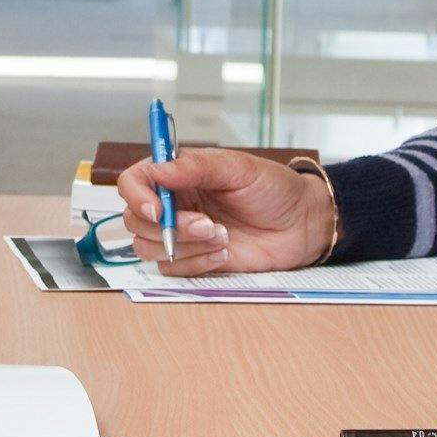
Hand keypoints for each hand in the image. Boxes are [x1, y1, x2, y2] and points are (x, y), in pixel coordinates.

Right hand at [114, 148, 334, 275]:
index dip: (137, 195)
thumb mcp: (239, 168)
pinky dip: (197, 263)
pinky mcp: (195, 260)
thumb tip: (158, 170)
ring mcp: (182, 234)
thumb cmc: (274, 189)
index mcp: (179, 175)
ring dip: (185, 246)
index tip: (157, 208)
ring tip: (222, 236)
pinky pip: (174, 270)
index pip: (134, 181)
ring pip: (149, 248)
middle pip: (136, 219)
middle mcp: (174, 203)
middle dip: (168, 227)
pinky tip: (225, 253)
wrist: (302, 225)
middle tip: (207, 225)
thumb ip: (196, 167)